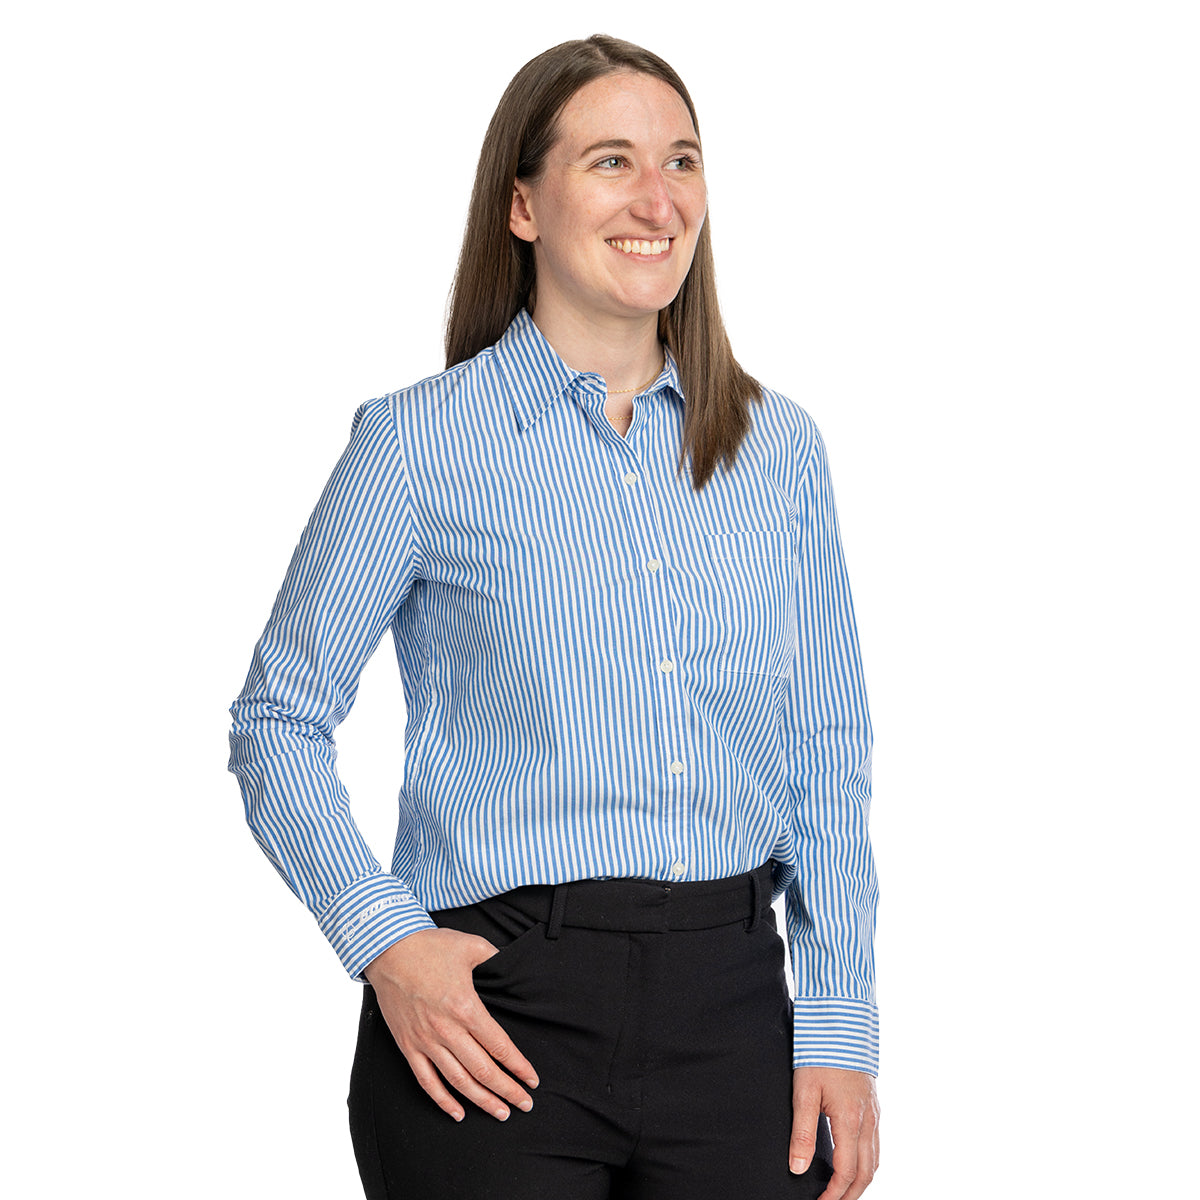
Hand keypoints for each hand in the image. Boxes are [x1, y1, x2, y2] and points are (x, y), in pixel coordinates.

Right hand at [363, 927, 538, 1121]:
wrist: (388, 950)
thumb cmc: (430, 946)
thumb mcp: (472, 946)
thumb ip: (497, 959)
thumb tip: (514, 969)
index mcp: (466, 1007)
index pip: (499, 1047)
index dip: (519, 1067)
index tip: (532, 1079)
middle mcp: (446, 1030)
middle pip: (483, 1071)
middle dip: (507, 1091)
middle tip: (524, 1104)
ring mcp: (425, 1041)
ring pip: (458, 1081)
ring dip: (482, 1101)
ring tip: (501, 1113)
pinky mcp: (408, 1046)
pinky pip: (426, 1081)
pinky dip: (443, 1101)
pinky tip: (458, 1113)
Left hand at [790, 1066, 878, 1199]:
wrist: (842, 1022)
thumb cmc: (821, 1053)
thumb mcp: (804, 1092)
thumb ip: (802, 1133)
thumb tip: (797, 1167)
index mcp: (851, 1121)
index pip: (846, 1173)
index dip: (834, 1194)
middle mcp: (869, 1121)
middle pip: (866, 1173)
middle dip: (851, 1195)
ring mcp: (874, 1113)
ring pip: (875, 1160)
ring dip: (861, 1181)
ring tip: (843, 1191)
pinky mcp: (874, 1105)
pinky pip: (876, 1144)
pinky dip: (867, 1162)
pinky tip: (854, 1162)